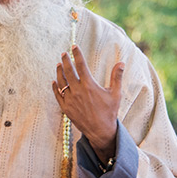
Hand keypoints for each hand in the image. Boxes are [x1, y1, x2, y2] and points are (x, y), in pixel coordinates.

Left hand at [52, 45, 123, 161]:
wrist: (100, 131)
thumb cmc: (109, 112)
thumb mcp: (115, 94)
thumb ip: (116, 77)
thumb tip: (121, 62)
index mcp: (89, 85)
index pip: (81, 65)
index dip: (77, 54)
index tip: (74, 46)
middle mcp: (78, 91)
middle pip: (68, 71)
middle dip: (66, 60)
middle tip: (64, 53)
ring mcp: (70, 100)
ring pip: (61, 82)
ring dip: (59, 72)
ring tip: (59, 65)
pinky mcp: (66, 108)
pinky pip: (57, 95)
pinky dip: (55, 87)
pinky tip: (54, 81)